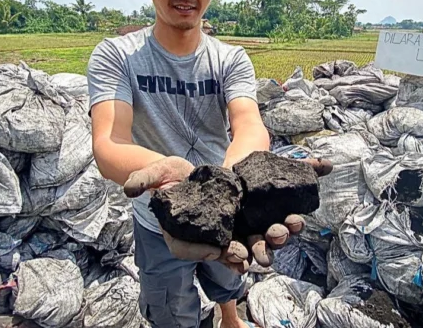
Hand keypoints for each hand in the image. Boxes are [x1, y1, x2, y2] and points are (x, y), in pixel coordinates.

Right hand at [124, 156, 331, 274]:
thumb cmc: (171, 175)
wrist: (192, 168)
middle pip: (224, 251)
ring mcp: (229, 229)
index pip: (188, 249)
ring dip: (267, 241)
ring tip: (281, 234)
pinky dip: (278, 226)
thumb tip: (129, 190)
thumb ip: (142, 180)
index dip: (201, 253)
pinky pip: (263, 227)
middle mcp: (208, 237)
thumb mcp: (156, 172)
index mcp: (183, 233)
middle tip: (255, 255)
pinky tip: (293, 221)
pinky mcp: (246, 218)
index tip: (218, 252)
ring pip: (249, 242)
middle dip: (241, 254)